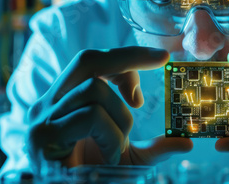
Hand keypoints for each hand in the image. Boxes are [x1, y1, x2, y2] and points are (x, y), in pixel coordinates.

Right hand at [27, 47, 192, 173]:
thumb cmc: (93, 181)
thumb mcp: (129, 161)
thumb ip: (154, 149)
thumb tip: (186, 143)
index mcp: (65, 104)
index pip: (91, 64)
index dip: (126, 57)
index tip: (161, 60)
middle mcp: (48, 105)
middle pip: (87, 61)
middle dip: (128, 58)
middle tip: (162, 59)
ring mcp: (42, 119)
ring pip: (94, 90)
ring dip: (121, 118)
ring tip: (118, 147)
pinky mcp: (42, 136)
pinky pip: (91, 116)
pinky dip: (111, 136)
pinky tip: (109, 158)